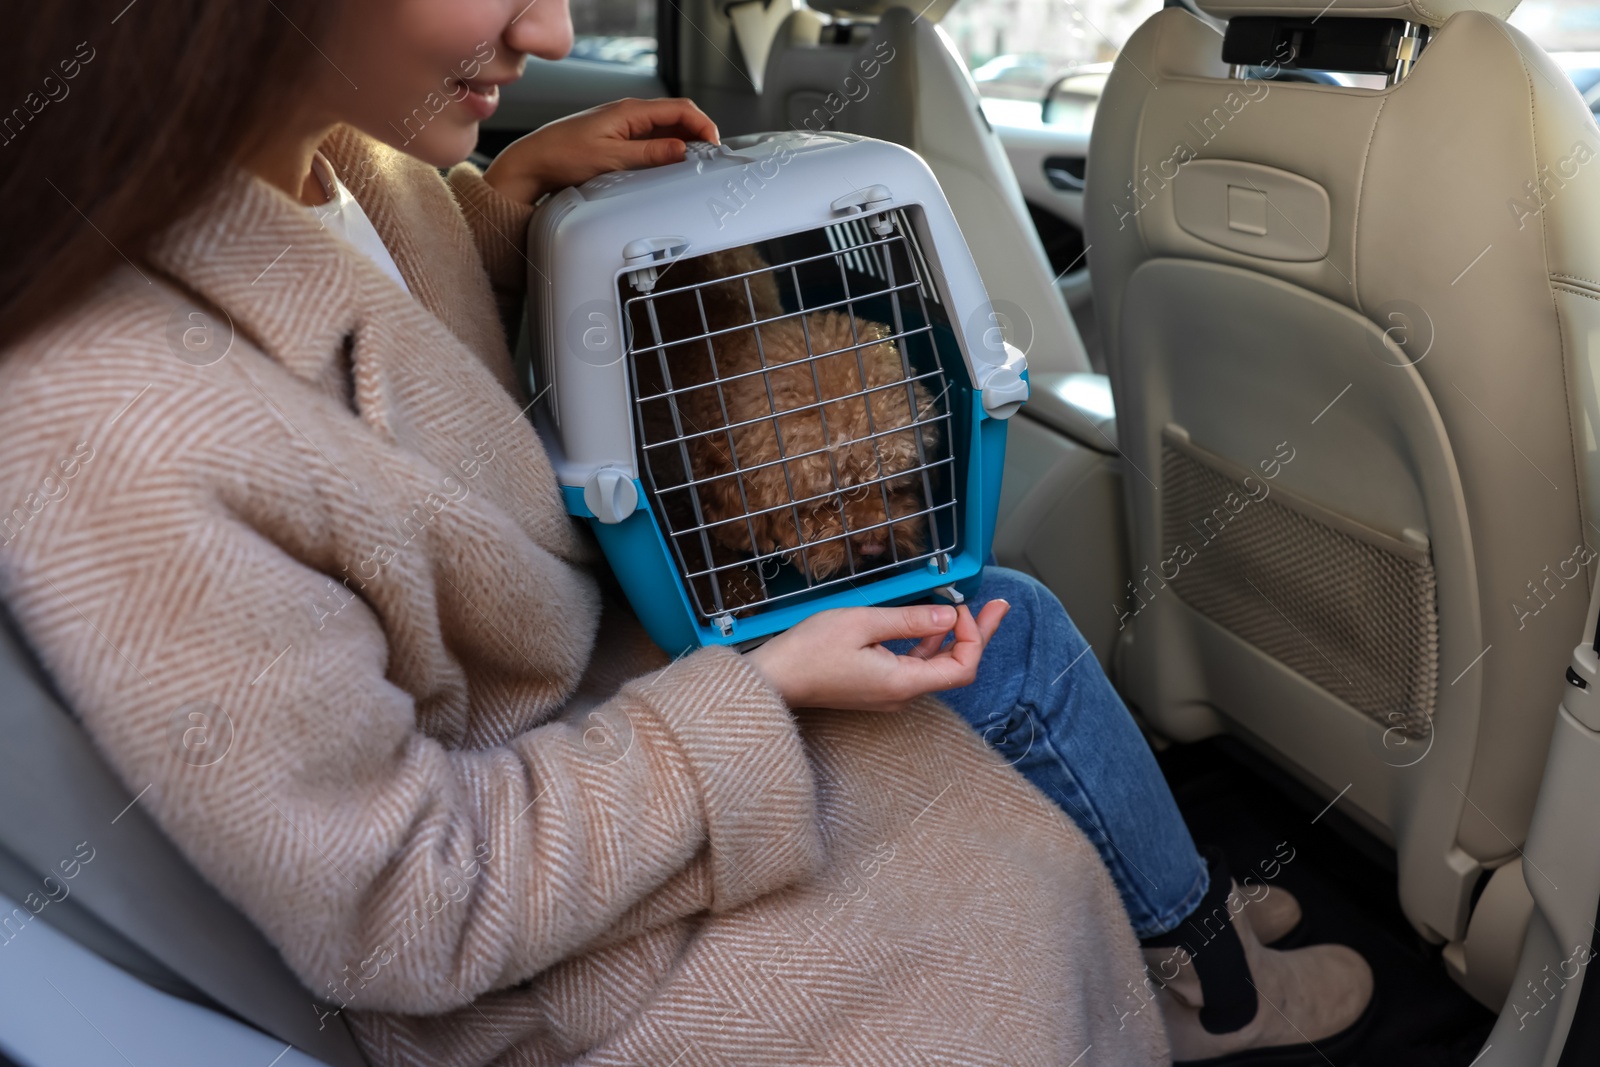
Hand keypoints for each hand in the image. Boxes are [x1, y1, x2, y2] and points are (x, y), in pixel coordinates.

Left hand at [482, 97, 719, 204]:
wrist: (534, 162)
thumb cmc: (564, 156)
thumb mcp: (612, 158)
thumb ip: (650, 154)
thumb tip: (683, 150)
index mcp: (631, 111)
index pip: (681, 109)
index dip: (703, 125)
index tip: (714, 147)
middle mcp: (630, 114)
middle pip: (678, 118)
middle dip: (699, 135)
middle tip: (710, 160)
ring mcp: (626, 127)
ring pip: (667, 131)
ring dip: (684, 145)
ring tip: (694, 167)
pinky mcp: (620, 140)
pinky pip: (652, 141)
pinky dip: (668, 152)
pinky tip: (670, 168)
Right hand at [746, 600, 1009, 711]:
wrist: (774, 679)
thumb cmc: (809, 650)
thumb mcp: (862, 623)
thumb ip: (910, 620)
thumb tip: (949, 615)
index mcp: (903, 682)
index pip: (963, 668)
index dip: (972, 636)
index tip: (959, 605)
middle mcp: (903, 694)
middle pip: (956, 668)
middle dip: (978, 634)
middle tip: (1000, 605)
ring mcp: (891, 692)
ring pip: (937, 665)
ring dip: (955, 636)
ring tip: (973, 608)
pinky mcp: (878, 686)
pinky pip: (916, 666)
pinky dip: (930, 642)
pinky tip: (935, 622)